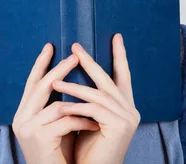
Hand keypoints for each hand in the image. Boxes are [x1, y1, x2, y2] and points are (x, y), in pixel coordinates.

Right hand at [13, 43, 100, 163]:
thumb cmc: (57, 156)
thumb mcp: (54, 128)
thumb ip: (56, 108)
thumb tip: (68, 83)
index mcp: (22, 115)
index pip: (31, 84)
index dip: (40, 65)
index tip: (50, 47)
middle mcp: (21, 119)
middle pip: (40, 86)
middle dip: (59, 69)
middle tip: (75, 55)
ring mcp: (28, 128)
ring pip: (57, 104)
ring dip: (80, 103)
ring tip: (98, 99)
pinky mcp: (40, 137)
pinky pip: (66, 121)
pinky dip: (82, 121)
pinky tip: (95, 124)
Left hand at [52, 34, 140, 163]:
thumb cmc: (86, 148)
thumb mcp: (85, 118)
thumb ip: (87, 99)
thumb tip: (70, 73)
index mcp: (124, 106)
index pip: (122, 76)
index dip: (120, 56)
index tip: (116, 37)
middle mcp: (131, 110)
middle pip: (109, 79)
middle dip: (91, 62)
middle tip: (75, 46)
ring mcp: (128, 118)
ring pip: (98, 93)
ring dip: (74, 86)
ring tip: (54, 81)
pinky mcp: (121, 126)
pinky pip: (93, 109)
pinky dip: (76, 106)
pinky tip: (62, 105)